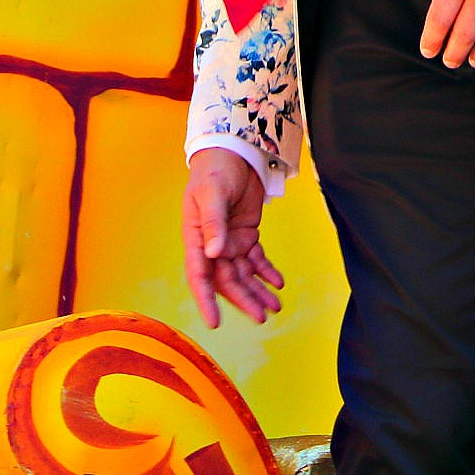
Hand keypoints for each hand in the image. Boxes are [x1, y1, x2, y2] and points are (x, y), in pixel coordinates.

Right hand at [182, 148, 285, 327]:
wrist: (233, 152)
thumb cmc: (214, 171)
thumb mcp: (211, 193)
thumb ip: (213, 223)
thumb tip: (215, 253)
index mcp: (196, 238)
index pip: (200, 276)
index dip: (207, 300)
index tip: (215, 322)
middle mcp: (212, 245)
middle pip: (227, 280)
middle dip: (244, 299)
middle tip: (261, 317)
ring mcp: (230, 241)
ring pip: (244, 274)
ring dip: (258, 290)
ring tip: (275, 306)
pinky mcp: (246, 234)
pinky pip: (256, 259)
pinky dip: (267, 271)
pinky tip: (278, 283)